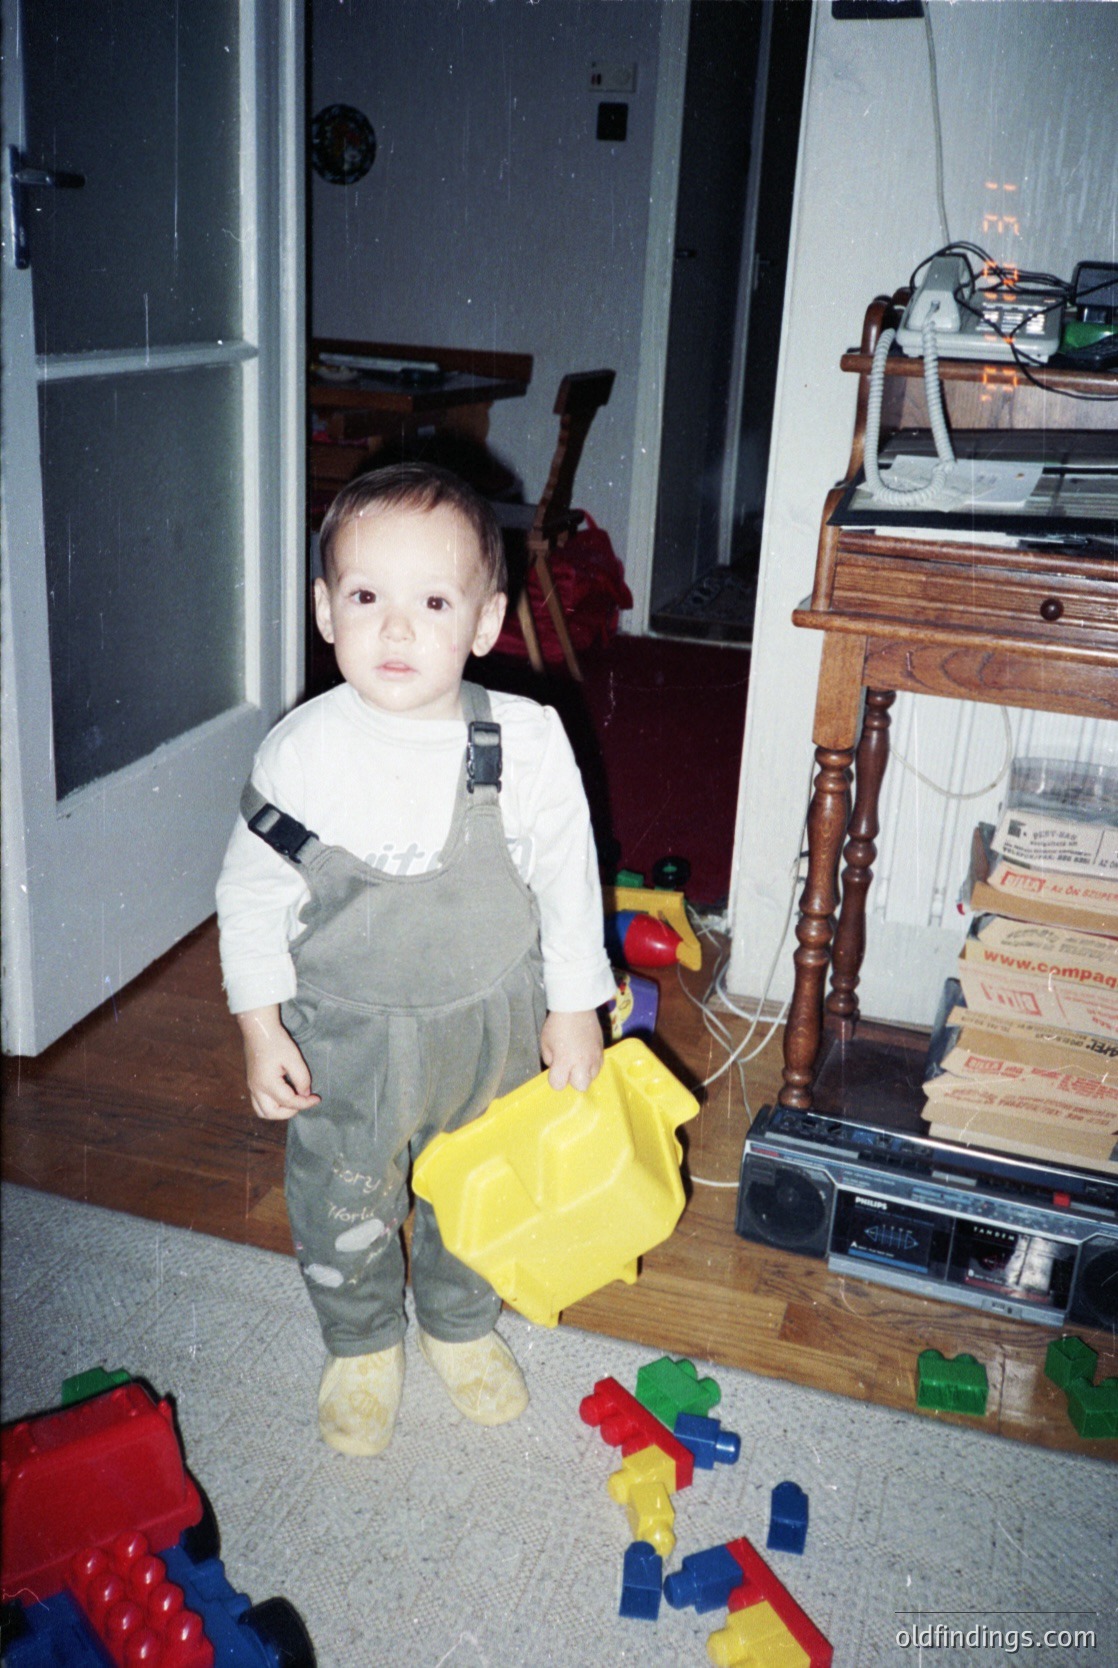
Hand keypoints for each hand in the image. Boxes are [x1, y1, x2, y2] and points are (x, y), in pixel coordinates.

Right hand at [236, 1006, 319, 1120]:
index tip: (317, 1098)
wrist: (258, 1029)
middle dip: (290, 1112)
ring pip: (262, 1111)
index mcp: (267, 1083)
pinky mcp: (252, 1083)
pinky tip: (283, 1096)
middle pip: (271, 1113)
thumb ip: (301, 1078)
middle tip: (303, 1101)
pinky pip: (259, 1103)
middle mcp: (256, 1089)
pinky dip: (272, 1105)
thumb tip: (305, 1094)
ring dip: (279, 1111)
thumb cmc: (276, 1041)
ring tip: (293, 1102)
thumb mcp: (294, 1058)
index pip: (289, 1102)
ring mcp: (252, 1086)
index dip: (305, 1103)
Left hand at [539, 1009, 603, 1092]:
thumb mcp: (545, 1043)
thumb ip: (549, 1059)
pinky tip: (586, 1056)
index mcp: (564, 1061)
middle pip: (580, 1087)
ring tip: (578, 1061)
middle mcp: (581, 1062)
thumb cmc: (557, 1024)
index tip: (555, 1069)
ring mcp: (594, 1057)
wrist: (576, 1007)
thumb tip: (555, 1067)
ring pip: (592, 1078)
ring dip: (583, 1073)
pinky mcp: (602, 1051)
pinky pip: (599, 1067)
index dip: (554, 1079)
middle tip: (568, 1068)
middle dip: (573, 1080)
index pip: (558, 1085)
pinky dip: (592, 1066)